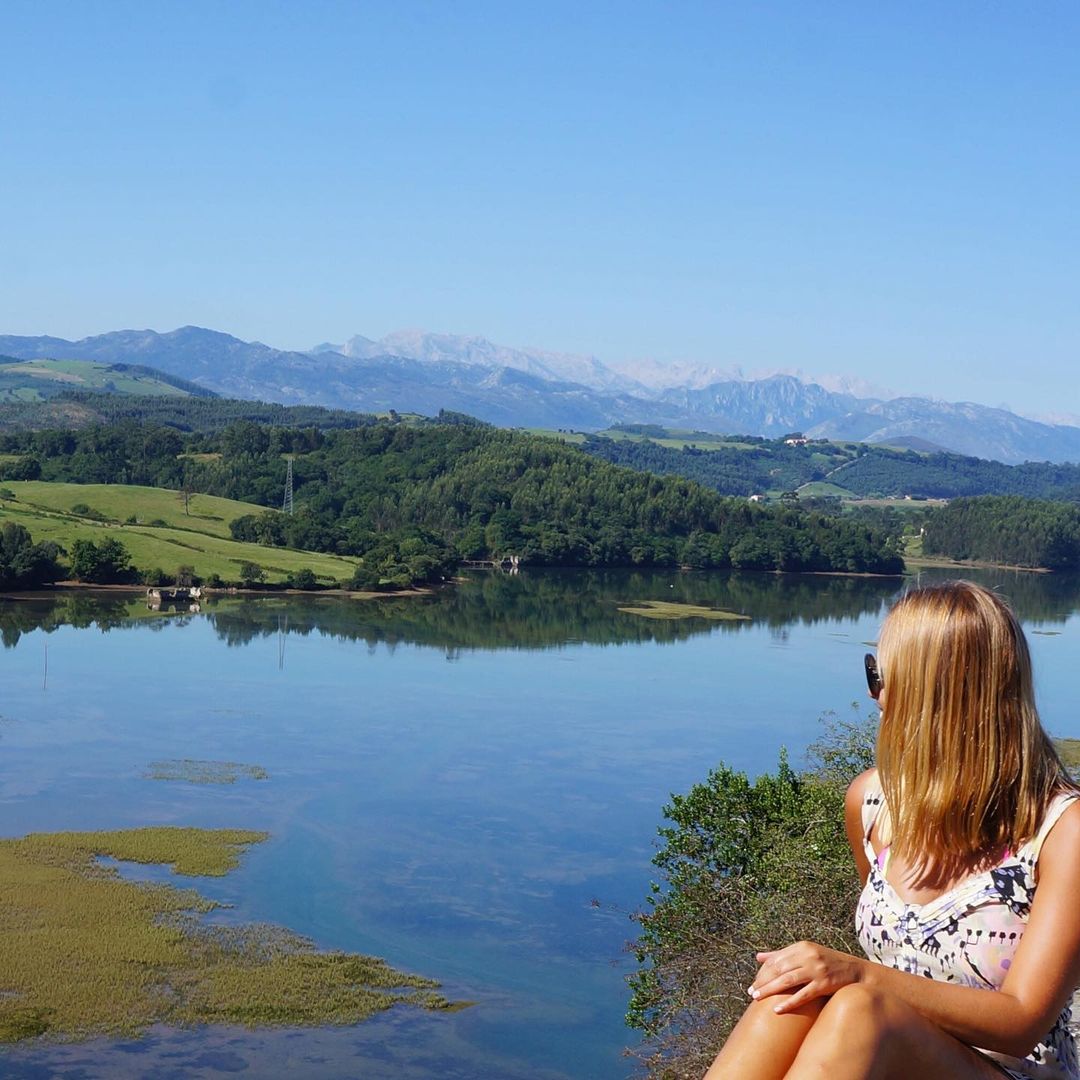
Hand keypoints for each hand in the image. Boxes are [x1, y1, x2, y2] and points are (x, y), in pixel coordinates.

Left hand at [748, 941, 865, 1012]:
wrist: (857, 972)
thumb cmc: (828, 963)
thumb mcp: (806, 953)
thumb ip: (782, 954)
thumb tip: (758, 957)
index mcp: (802, 947)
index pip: (776, 959)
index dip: (762, 971)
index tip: (753, 983)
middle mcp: (808, 956)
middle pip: (779, 968)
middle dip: (763, 980)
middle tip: (751, 992)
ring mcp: (816, 969)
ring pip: (788, 980)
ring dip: (770, 989)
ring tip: (757, 998)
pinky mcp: (825, 984)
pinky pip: (803, 995)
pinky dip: (789, 1002)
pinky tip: (777, 1009)